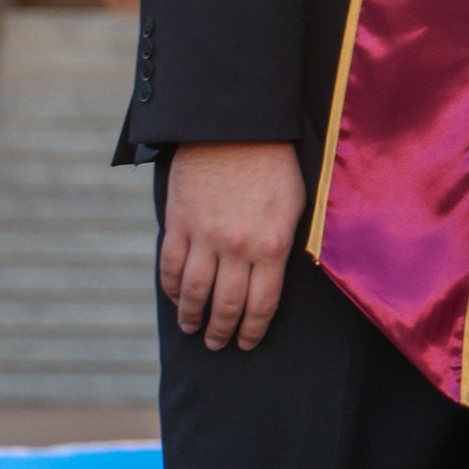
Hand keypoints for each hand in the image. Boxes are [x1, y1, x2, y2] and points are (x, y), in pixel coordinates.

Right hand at [161, 141, 305, 351]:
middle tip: (218, 344)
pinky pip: (171, 266)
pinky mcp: (179, 222)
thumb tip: (280, 274)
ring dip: (192, 317)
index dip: (253, 330)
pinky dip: (172, 287)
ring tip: (192, 329)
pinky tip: (176, 297)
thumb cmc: (274, 162)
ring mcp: (204, 236)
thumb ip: (286, 242)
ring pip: (195, 292)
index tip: (247, 342)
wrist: (234, 124)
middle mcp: (238, 247)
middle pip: (226, 305)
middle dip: (221, 331)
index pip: (262, 304)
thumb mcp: (297, 204)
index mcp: (272, 246)